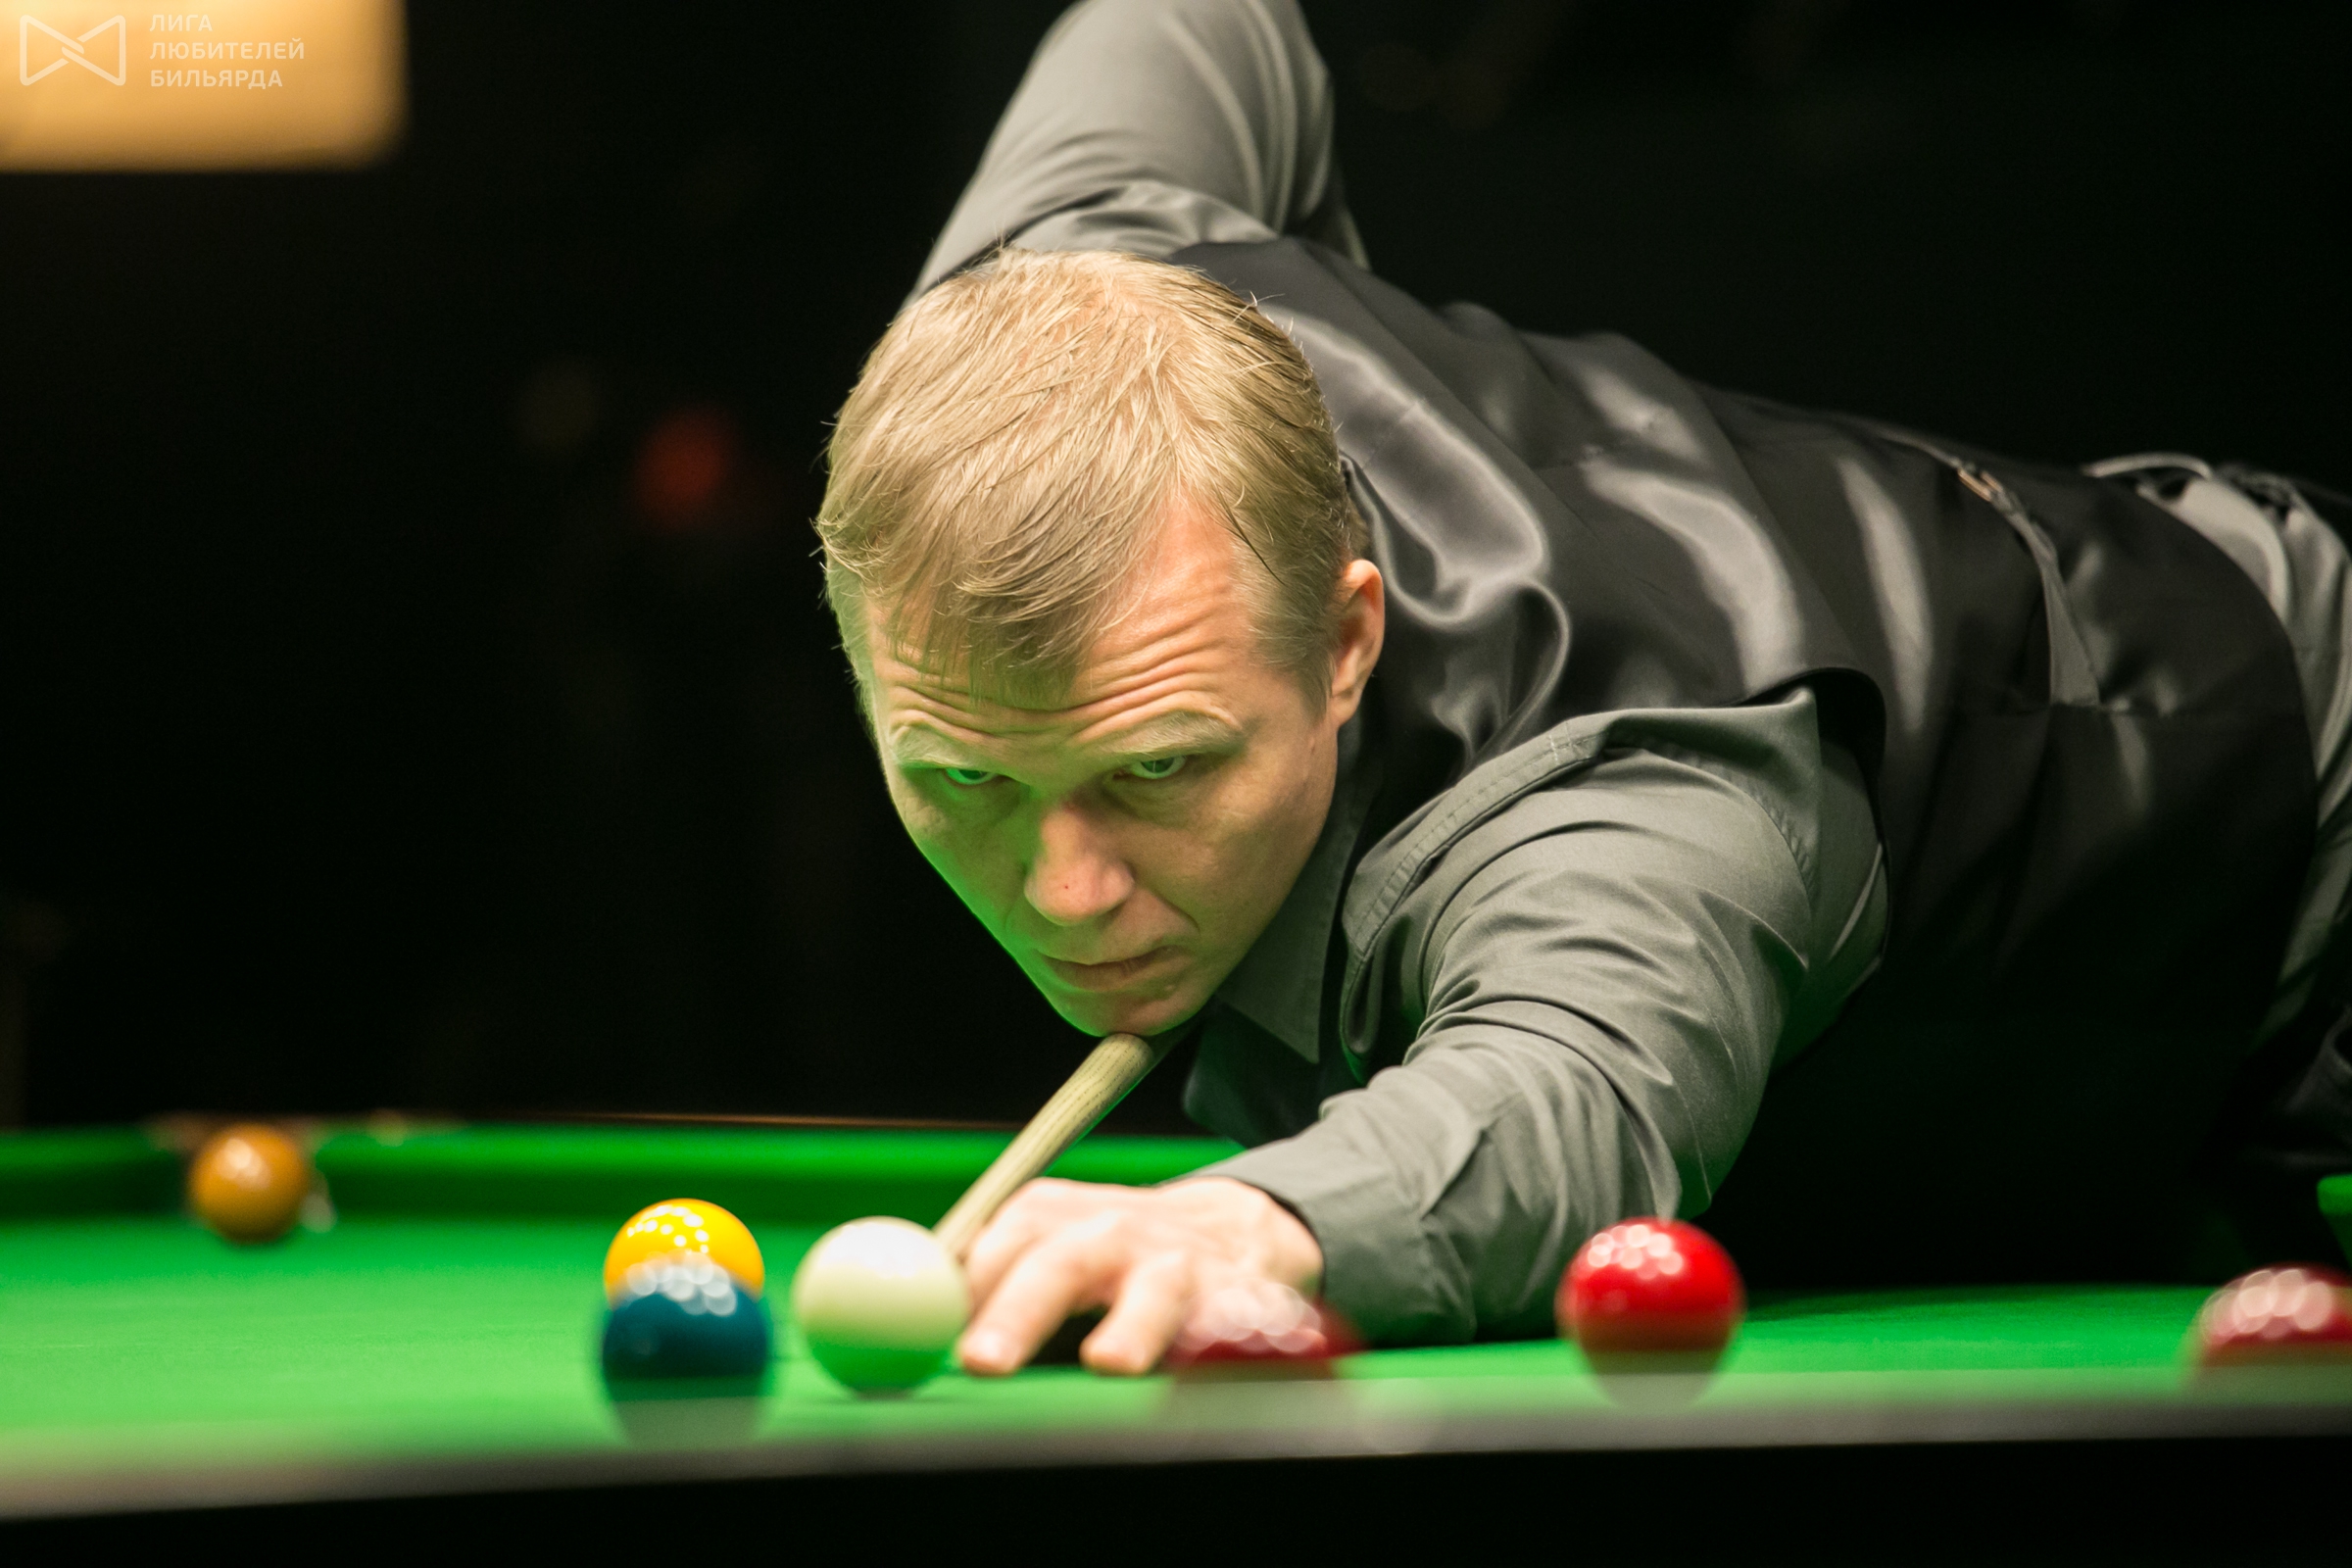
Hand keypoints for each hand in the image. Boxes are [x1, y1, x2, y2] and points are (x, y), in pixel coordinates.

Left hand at [956, 1177, 1323, 1375]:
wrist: (1235, 1232)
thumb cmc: (1111, 1259)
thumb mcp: (1047, 1248)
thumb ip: (982, 1284)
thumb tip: (890, 1331)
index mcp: (1053, 1216)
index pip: (1001, 1243)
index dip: (966, 1286)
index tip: (931, 1333)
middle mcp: (1114, 1231)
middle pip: (1059, 1265)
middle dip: (1018, 1311)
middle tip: (980, 1361)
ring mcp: (1178, 1266)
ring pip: (1153, 1294)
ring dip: (1130, 1327)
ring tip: (1108, 1362)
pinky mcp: (1235, 1302)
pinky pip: (1225, 1326)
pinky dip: (1215, 1341)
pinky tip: (1207, 1357)